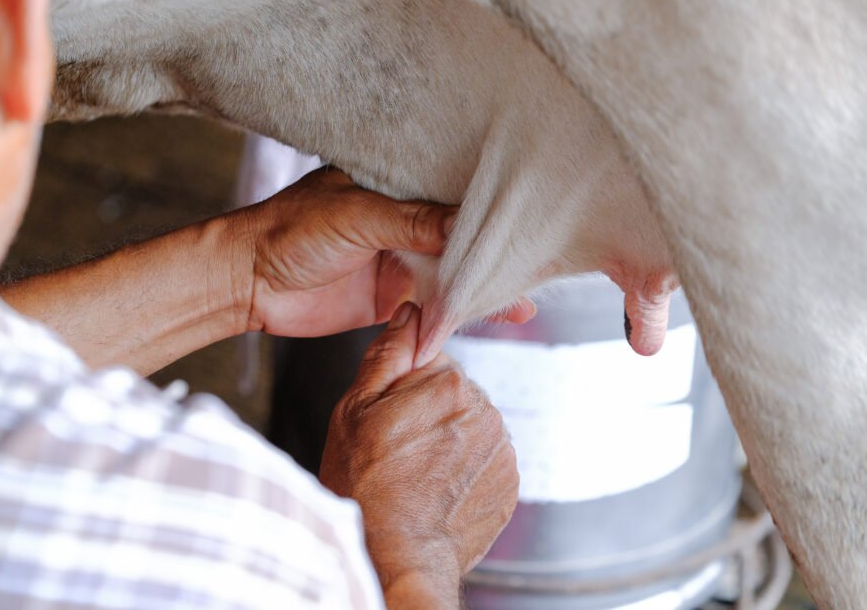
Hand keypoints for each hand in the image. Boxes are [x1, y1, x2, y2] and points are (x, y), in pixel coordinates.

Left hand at [238, 168, 534, 337]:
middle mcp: (403, 219)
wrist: (248, 283)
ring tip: (526, 298)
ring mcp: (400, 258)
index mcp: (394, 184)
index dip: (486, 200)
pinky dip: (458, 313)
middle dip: (494, 247)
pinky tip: (489, 319)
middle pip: (459, 233)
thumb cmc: (290, 231)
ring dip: (482, 285)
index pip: (451, 189)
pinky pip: (434, 305)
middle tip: (540, 258)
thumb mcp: (356, 216)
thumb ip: (411, 221)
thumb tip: (467, 225)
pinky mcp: (393, 296)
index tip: (526, 211)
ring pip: (452, 271)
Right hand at [320, 303, 518, 608]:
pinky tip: (438, 488)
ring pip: (471, 426)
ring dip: (450, 441)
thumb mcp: (356, 408)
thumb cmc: (367, 485)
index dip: (404, 385)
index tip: (390, 413)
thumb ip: (389, 352)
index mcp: (449, 382)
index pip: (431, 359)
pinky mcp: (510, 482)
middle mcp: (485, 410)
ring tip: (416, 472)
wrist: (395, 556)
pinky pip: (486, 460)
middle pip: (454, 392)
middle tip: (397, 447)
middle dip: (428, 412)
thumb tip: (411, 311)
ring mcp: (502, 449)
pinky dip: (466, 470)